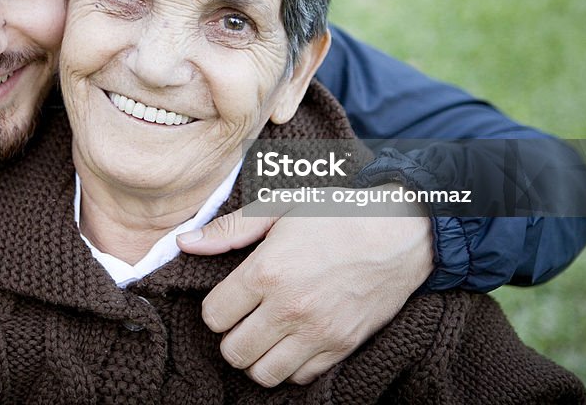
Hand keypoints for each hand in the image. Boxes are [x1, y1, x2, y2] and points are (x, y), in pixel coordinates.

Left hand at [177, 191, 432, 386]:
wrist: (401, 229)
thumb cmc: (336, 212)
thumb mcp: (279, 207)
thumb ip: (229, 230)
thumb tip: (184, 243)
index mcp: (267, 272)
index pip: (213, 316)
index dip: (216, 308)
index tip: (230, 297)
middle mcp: (289, 308)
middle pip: (233, 351)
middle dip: (232, 336)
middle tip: (244, 318)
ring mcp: (318, 332)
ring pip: (263, 373)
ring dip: (258, 356)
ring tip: (266, 332)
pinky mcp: (342, 346)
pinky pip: (300, 377)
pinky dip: (291, 365)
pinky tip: (294, 339)